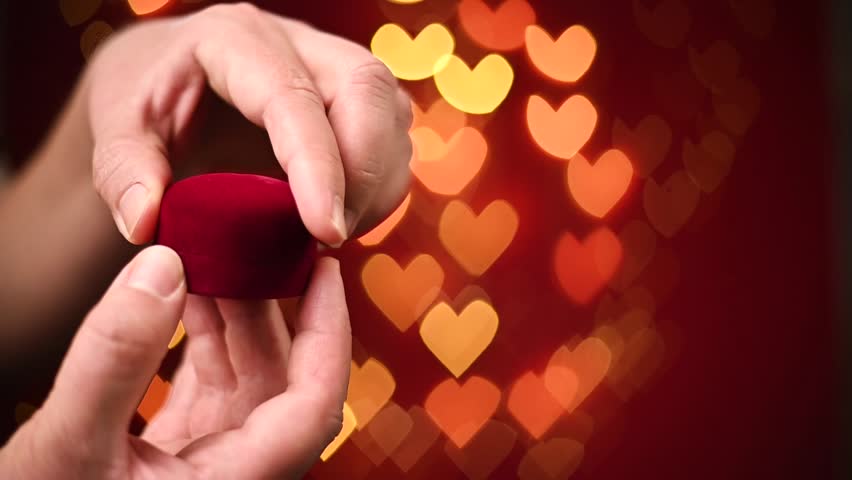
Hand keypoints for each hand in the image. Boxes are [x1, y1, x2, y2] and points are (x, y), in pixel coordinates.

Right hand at [0, 246, 351, 478]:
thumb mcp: (69, 445)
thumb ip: (116, 360)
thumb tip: (164, 268)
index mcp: (238, 479)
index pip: (315, 403)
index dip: (330, 331)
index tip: (326, 268)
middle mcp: (238, 468)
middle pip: (281, 375)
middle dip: (270, 303)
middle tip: (252, 240)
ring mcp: (212, 458)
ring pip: (246, 374)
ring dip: (232, 314)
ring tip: (211, 255)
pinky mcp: (183, 449)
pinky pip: (212, 382)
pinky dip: (202, 337)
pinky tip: (183, 297)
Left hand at [86, 2, 411, 246]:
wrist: (170, 76)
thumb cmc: (145, 99)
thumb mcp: (116, 129)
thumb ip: (122, 174)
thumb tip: (146, 224)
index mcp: (235, 40)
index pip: (293, 98)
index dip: (318, 166)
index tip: (325, 232)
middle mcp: (297, 42)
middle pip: (367, 90)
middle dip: (364, 174)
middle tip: (329, 237)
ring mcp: (333, 65)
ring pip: (392, 114)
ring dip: (377, 185)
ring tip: (329, 232)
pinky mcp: (355, 95)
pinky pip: (394, 137)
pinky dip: (380, 187)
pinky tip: (341, 217)